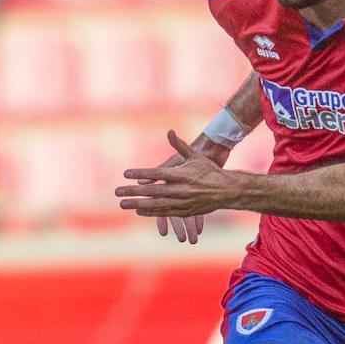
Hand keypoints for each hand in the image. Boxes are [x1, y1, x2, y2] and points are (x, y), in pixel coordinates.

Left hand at [116, 131, 236, 223]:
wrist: (227, 190)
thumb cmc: (210, 171)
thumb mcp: (196, 156)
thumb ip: (180, 145)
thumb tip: (170, 131)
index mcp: (182, 174)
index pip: (157, 173)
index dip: (140, 173)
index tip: (125, 174)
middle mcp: (181, 189)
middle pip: (152, 191)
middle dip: (133, 191)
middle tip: (117, 192)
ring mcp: (182, 202)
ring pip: (156, 204)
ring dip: (138, 204)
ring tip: (123, 204)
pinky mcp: (185, 211)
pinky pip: (165, 212)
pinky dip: (151, 212)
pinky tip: (139, 210)